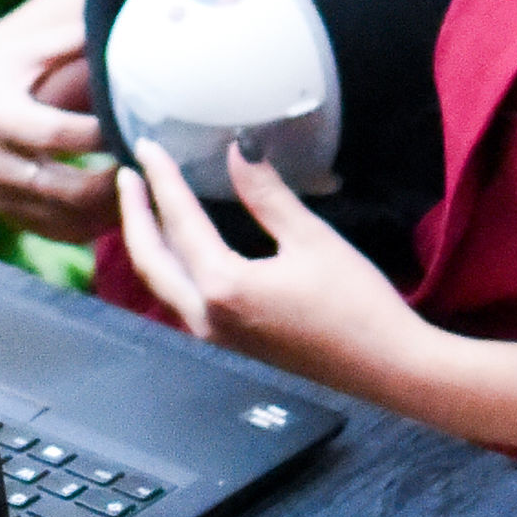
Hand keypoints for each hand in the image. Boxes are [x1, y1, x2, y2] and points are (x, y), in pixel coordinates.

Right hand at [0, 0, 117, 242]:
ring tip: (140, 194)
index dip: (98, 134)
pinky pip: (49, 231)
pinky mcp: (2, 209)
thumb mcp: (22, 51)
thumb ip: (67, 42)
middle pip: (63, 188)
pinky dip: (85, 227)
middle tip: (146, 170)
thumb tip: (117, 24)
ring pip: (59, 218)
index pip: (57, 134)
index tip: (136, 127)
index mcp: (0, 117)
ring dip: (103, 212)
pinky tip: (115, 212)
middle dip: (109, 185)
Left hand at [117, 135, 421, 394]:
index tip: (147, 148)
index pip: (179, 221)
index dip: (162, 179)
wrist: (388, 368)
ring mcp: (216, 336)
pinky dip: (173, 265)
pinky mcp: (231, 343)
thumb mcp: (311, 239)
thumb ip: (266, 194)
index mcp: (224, 287)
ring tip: (146, 205)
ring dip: (150, 241)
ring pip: (163, 282)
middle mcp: (208, 317)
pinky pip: (184, 298)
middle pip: (151, 259)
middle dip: (134, 214)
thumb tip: (239, 151)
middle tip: (128, 175)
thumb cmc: (358, 306)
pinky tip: (183, 246)